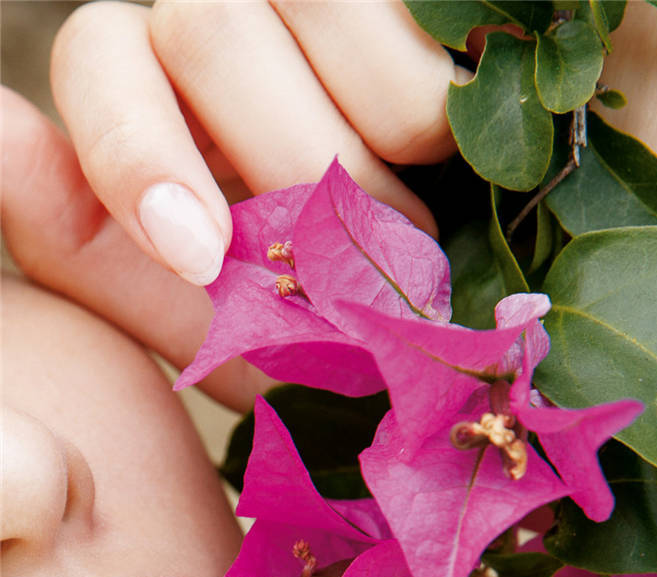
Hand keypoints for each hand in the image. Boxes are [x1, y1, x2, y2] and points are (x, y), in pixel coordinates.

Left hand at [2, 0, 467, 406]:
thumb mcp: (196, 319)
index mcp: (153, 87)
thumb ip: (83, 235)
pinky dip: (444, 129)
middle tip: (358, 273)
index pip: (104, 59)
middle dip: (293, 171)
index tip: (199, 256)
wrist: (450, 344)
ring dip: (381, 158)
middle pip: (209, 27)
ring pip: (323, 7)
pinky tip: (455, 175)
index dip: (138, 154)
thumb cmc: (324, 341)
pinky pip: (423, 41)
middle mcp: (227, 19)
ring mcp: (327, 5)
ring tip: (413, 233)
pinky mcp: (418, 13)